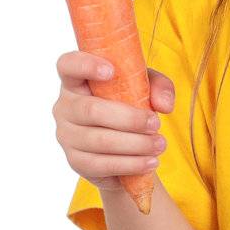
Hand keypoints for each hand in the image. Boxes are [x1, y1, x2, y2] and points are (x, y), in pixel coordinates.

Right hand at [53, 51, 175, 193]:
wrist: (123, 147)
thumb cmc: (129, 105)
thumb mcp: (147, 87)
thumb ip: (159, 87)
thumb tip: (164, 105)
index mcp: (76, 81)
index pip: (68, 65)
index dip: (85, 65)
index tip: (111, 71)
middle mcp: (64, 107)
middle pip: (91, 110)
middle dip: (129, 119)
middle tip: (156, 124)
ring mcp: (66, 135)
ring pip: (99, 140)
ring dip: (135, 144)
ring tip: (160, 145)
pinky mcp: (75, 161)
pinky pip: (101, 164)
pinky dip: (130, 164)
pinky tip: (150, 162)